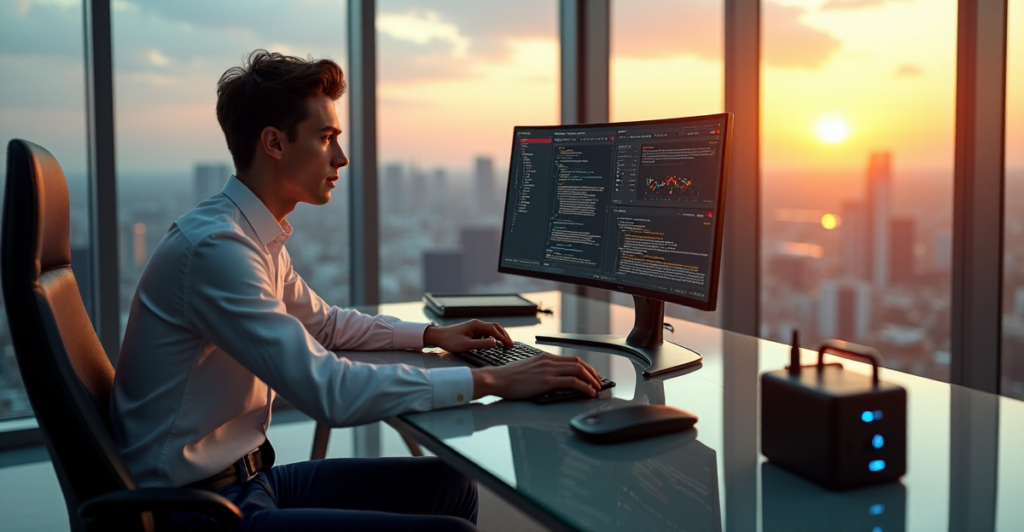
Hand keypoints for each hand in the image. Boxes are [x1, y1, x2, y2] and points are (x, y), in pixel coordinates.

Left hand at [422, 319, 512, 351]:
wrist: (438, 336)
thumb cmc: (450, 341)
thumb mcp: (465, 345)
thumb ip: (481, 344)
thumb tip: (495, 343)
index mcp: (476, 325)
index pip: (494, 330)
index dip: (503, 338)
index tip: (509, 345)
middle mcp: (477, 324)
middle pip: (495, 327)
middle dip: (504, 335)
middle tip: (510, 344)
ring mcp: (474, 326)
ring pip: (491, 329)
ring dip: (499, 336)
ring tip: (505, 344)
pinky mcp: (472, 330)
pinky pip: (486, 332)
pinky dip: (492, 337)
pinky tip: (493, 343)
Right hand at [470, 353, 602, 399]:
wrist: (497, 378)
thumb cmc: (508, 377)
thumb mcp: (528, 368)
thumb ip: (541, 369)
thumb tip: (551, 377)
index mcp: (544, 358)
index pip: (571, 359)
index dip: (585, 367)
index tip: (590, 374)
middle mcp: (549, 361)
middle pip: (578, 363)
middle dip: (592, 372)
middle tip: (598, 381)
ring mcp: (549, 370)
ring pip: (579, 371)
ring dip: (591, 379)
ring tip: (596, 387)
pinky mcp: (547, 381)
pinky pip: (572, 382)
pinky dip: (584, 387)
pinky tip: (589, 392)